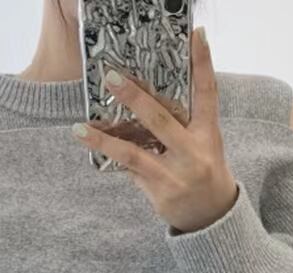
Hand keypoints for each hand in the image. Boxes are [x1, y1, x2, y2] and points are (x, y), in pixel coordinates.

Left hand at [71, 26, 238, 234]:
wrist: (212, 217)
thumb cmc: (203, 172)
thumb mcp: (203, 145)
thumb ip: (182, 126)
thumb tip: (141, 104)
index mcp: (208, 134)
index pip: (208, 92)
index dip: (203, 63)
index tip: (196, 35)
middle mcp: (194, 152)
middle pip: (161, 120)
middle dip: (135, 98)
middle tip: (111, 77)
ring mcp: (176, 175)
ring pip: (134, 154)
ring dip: (104, 140)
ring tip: (80, 129)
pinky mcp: (161, 193)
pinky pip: (132, 171)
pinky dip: (116, 158)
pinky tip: (95, 147)